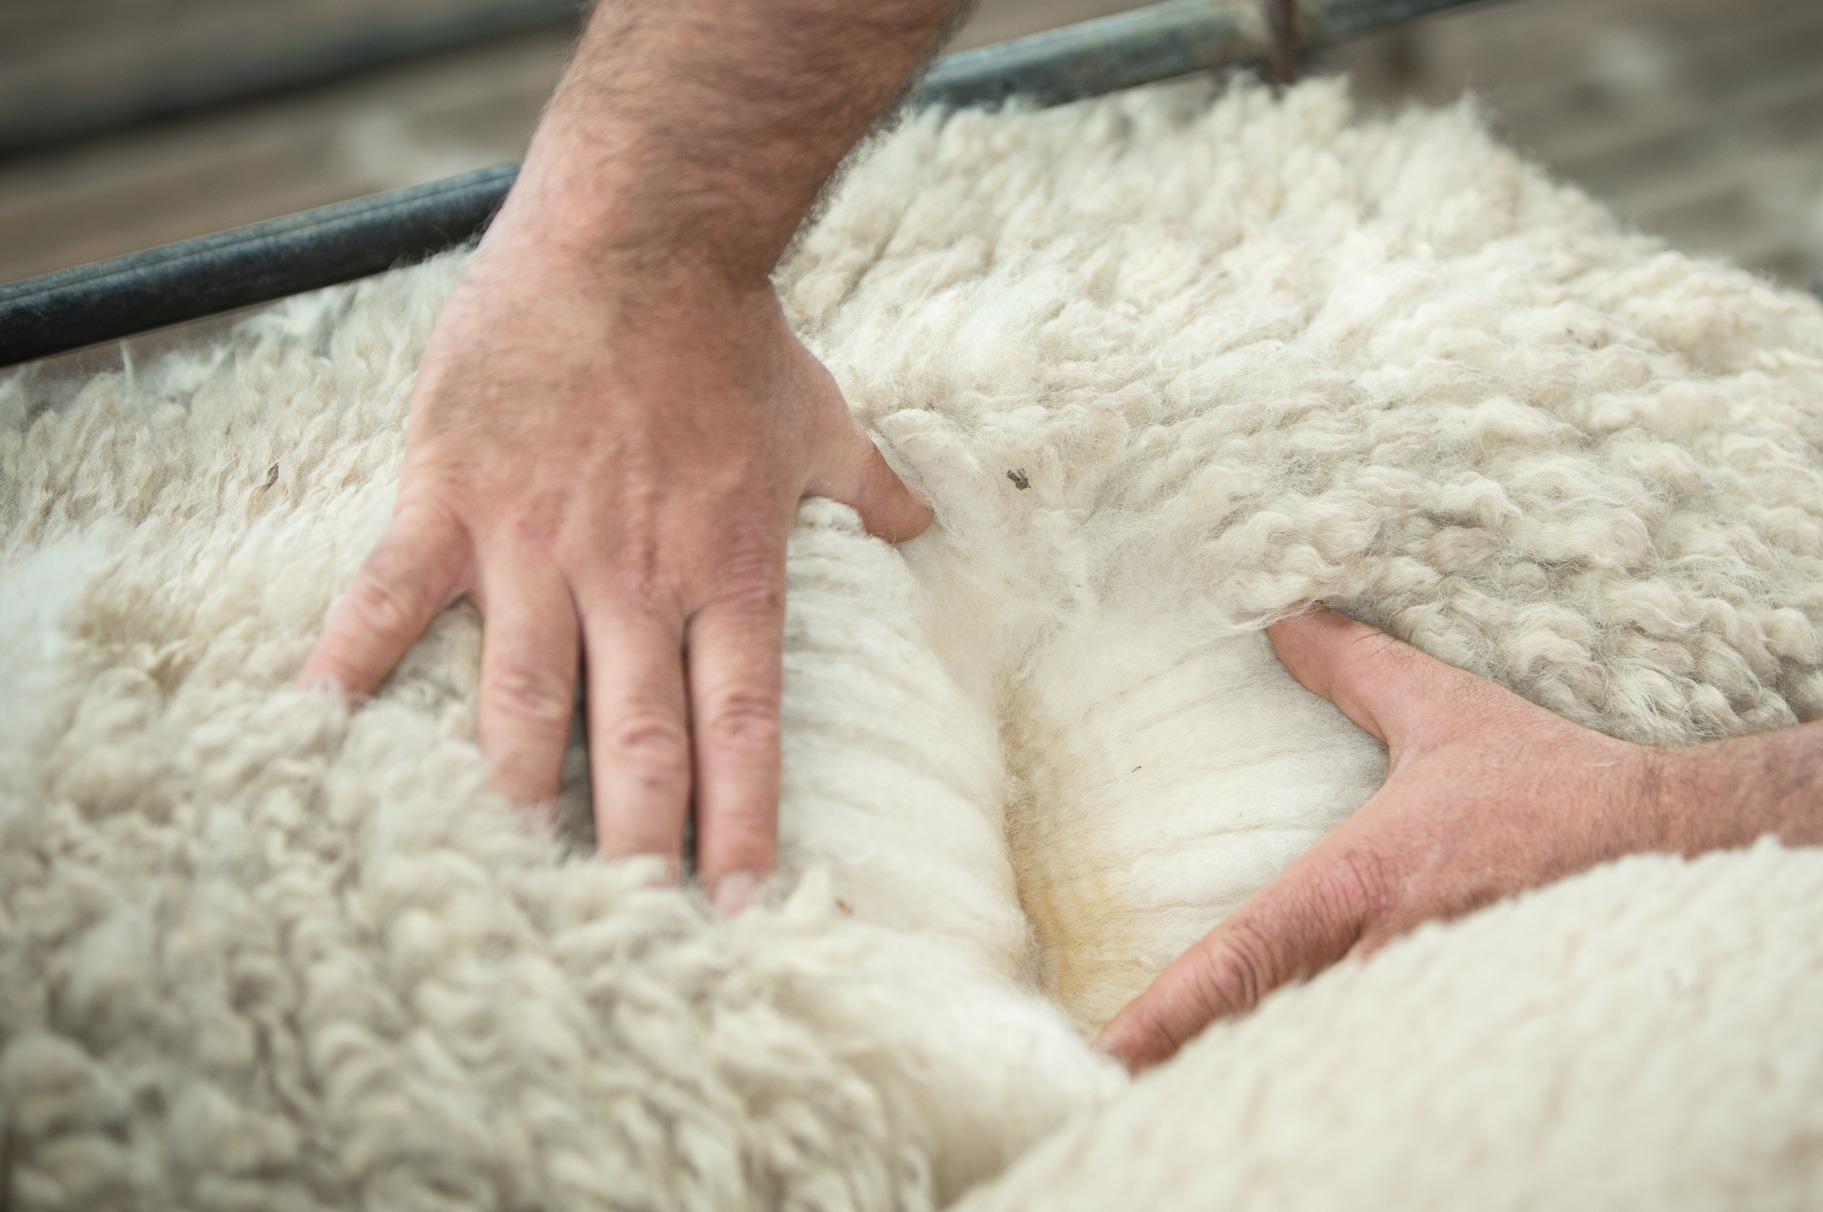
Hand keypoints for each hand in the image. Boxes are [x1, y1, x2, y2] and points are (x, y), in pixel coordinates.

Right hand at [298, 218, 931, 910]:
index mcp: (729, 574)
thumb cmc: (730, 331)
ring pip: (523, 702)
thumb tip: (925, 521)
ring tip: (503, 881)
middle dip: (634, 850)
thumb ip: (869, 488)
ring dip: (514, 798)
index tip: (734, 910)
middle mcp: (636, 582)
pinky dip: (355, 663)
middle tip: (627, 935)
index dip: (738, 828)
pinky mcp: (452, 500)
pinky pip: (393, 599)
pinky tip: (321, 733)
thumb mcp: (822, 416)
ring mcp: (537, 547)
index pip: (741, 731)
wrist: (638, 233)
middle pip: (637, 746)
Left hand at [1095, 608, 1670, 1069]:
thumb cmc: (1551, 780)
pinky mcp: (1476, 1028)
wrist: (1676, 840)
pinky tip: (1303, 1109)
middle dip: (1198, 1068)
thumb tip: (1281, 614)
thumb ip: (1353, 666)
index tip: (1102, 1057)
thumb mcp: (1445, 711)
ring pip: (1328, 1059)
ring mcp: (1433, 1001)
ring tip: (1190, 1115)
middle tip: (1120, 1097)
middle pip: (1267, 1034)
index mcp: (1364, 883)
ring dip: (1267, 1078)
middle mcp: (1388, 954)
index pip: (1242, 957)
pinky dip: (1343, 1082)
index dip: (1166, 1011)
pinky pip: (1390, 1064)